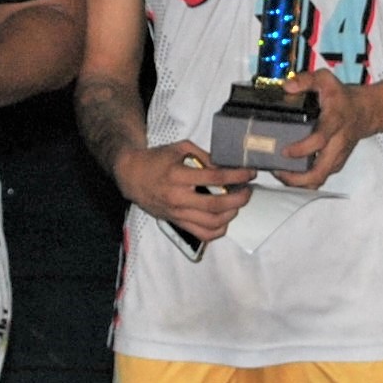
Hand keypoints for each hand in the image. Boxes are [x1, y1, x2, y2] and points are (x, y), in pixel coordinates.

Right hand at [116, 139, 250, 242]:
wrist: (133, 177)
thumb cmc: (157, 160)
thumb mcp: (180, 148)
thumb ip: (204, 157)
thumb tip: (226, 167)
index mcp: (178, 175)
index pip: (215, 178)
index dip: (237, 176)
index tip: (249, 173)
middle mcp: (178, 197)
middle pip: (216, 205)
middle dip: (238, 199)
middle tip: (247, 191)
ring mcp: (177, 213)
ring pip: (212, 223)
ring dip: (231, 214)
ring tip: (237, 203)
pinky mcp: (177, 222)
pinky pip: (202, 234)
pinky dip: (218, 230)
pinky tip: (225, 218)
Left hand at [269, 69, 375, 188]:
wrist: (365, 112)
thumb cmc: (341, 97)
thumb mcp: (326, 80)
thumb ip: (306, 80)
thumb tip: (287, 87)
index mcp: (335, 121)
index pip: (320, 140)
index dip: (302, 148)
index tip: (285, 151)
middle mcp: (337, 143)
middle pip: (320, 171)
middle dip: (297, 178)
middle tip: (277, 171)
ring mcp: (338, 156)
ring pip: (319, 179)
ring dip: (298, 182)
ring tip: (279, 173)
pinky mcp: (335, 164)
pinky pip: (320, 178)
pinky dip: (304, 180)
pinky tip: (288, 173)